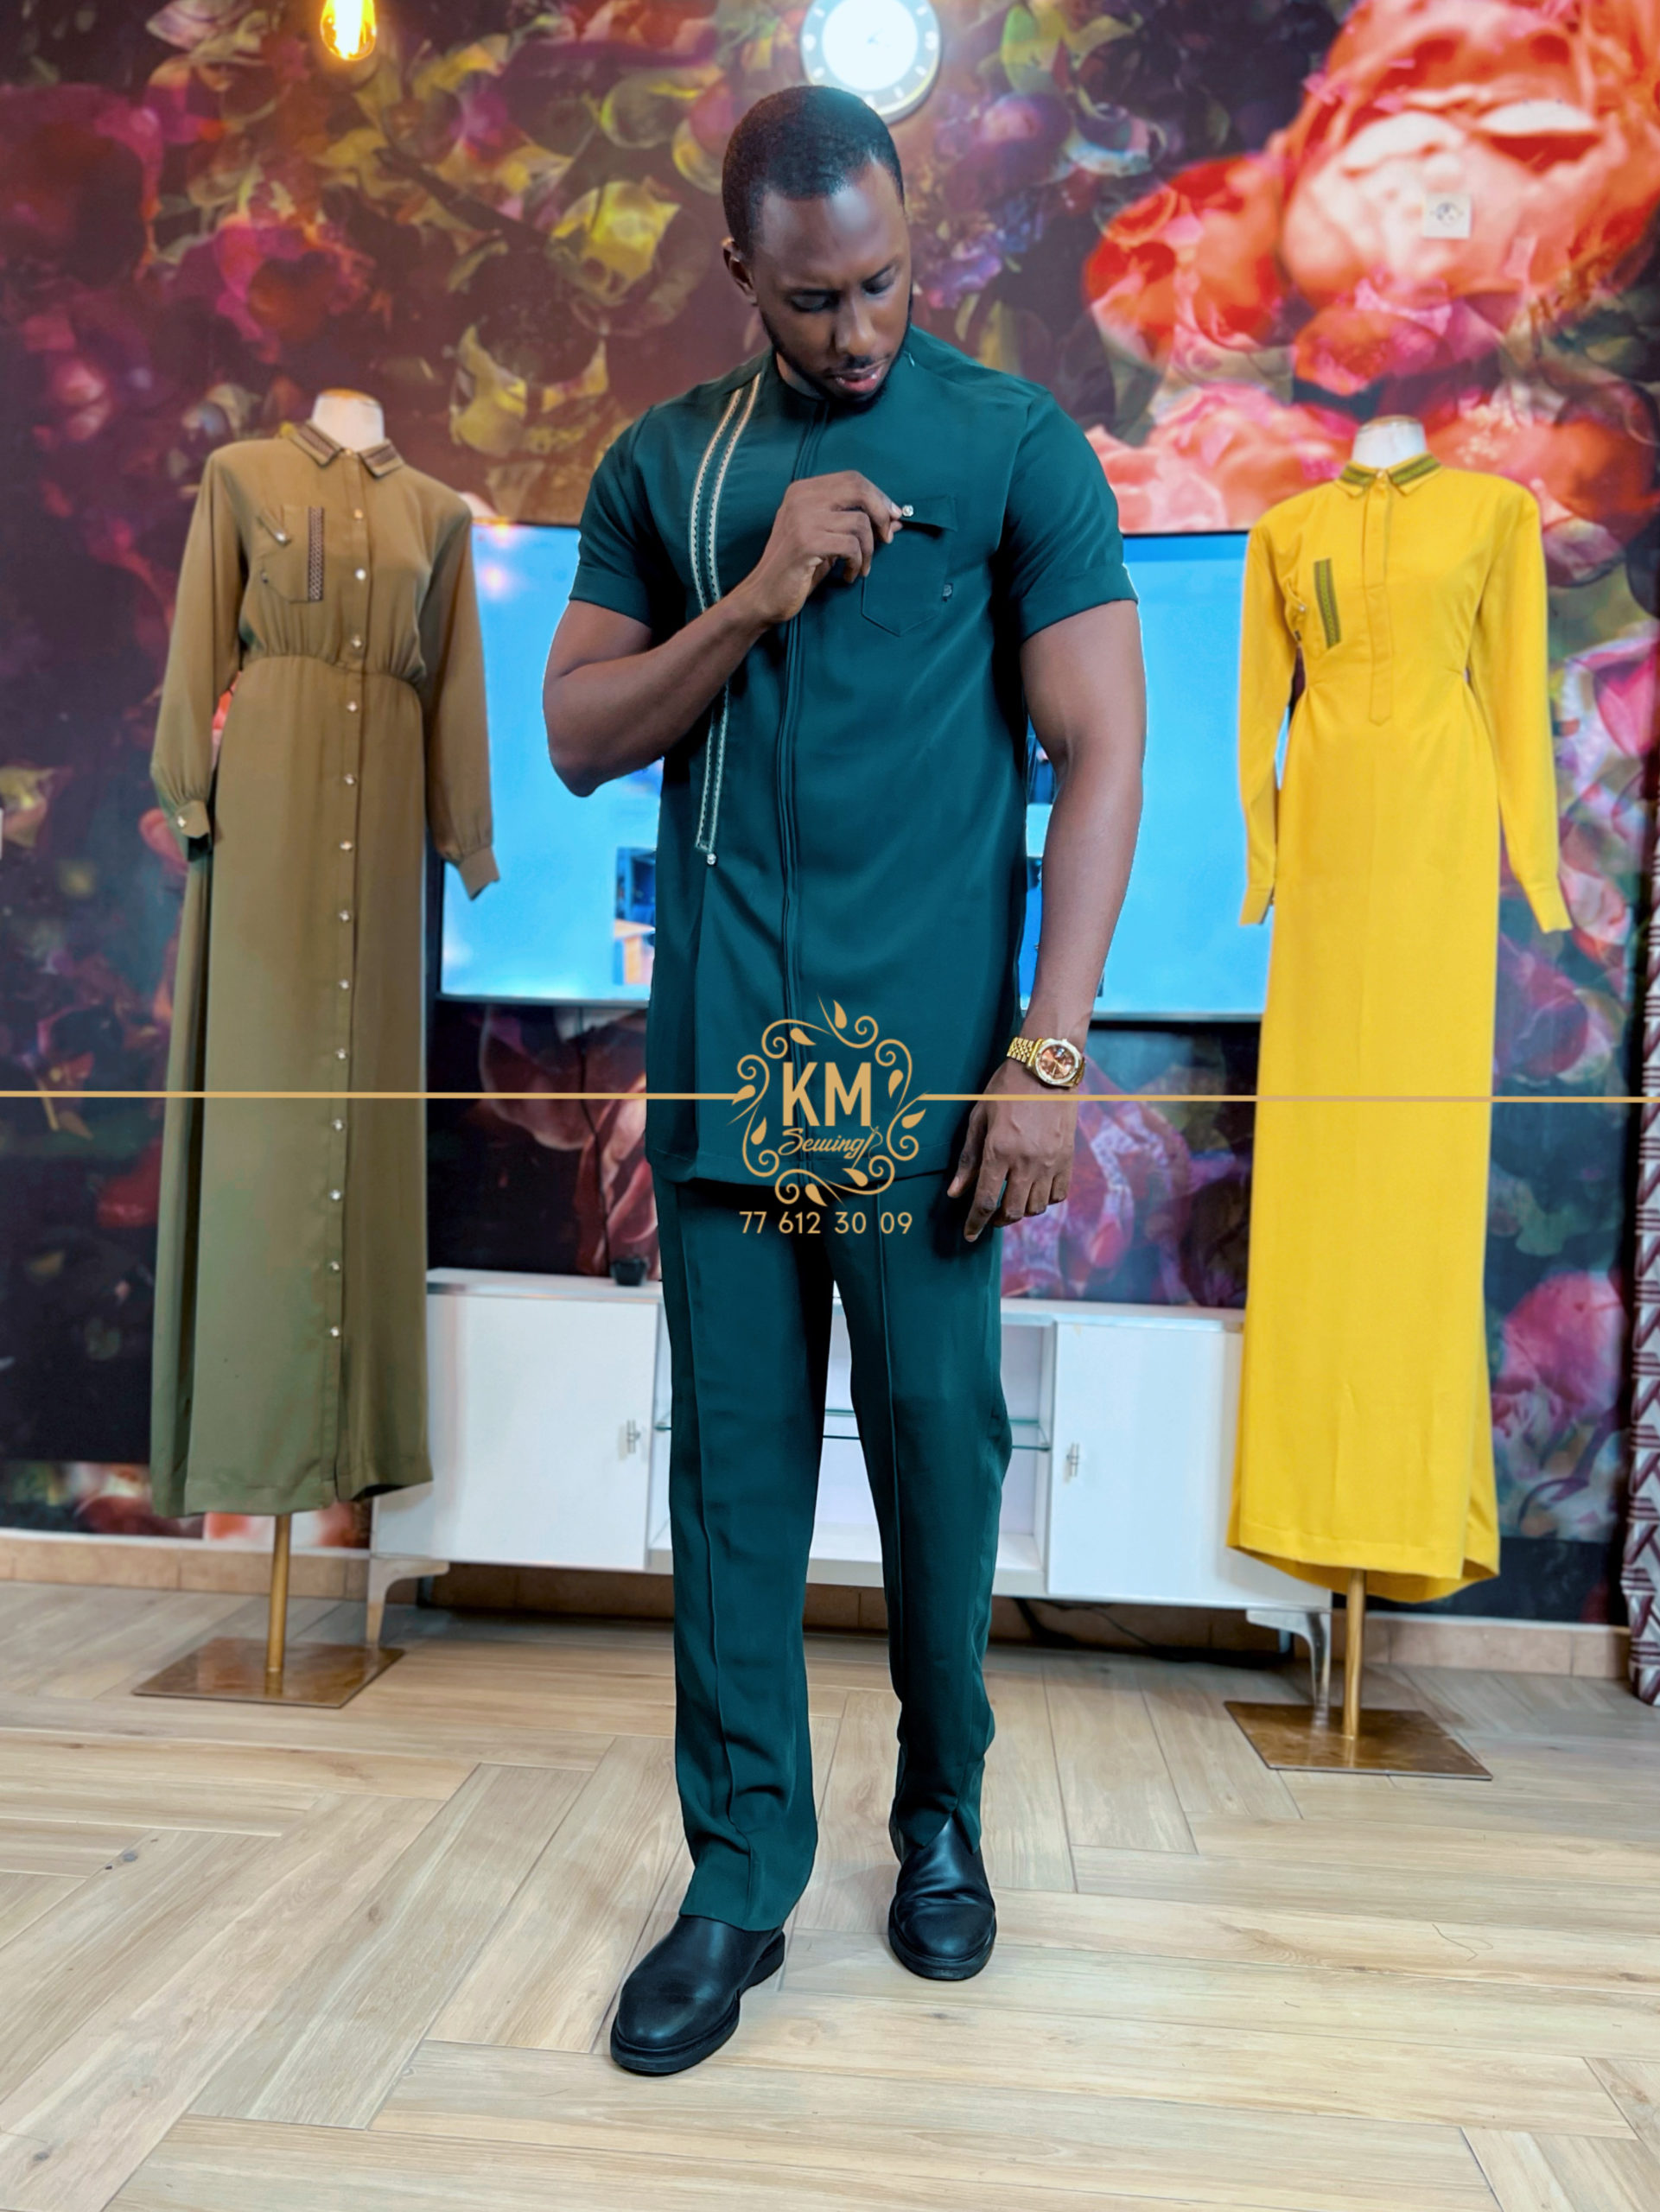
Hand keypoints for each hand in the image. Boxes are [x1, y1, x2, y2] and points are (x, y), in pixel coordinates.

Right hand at [732, 472, 902, 626]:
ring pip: (860, 522)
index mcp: (803, 490)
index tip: (892, 517)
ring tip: (860, 567)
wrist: (763, 595)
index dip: (878, 496)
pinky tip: (848, 574)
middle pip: (859, 489)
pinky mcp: (806, 543)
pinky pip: (851, 546)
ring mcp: (803, 519)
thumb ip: (856, 525)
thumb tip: (896, 519)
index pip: (852, 479)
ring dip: (869, 550)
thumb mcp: (828, 540)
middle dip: (881, 513)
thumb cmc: (797, 568)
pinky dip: (857, 563)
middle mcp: (801, 498)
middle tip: (887, 538)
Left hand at [947, 1057, 1079, 1242]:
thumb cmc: (1006, 1088)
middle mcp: (1027, 1162)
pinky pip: (1058, 1195)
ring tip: (1011, 1201)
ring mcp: (1051, 1162)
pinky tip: (1034, 1191)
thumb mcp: (979, 1118)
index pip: (985, 1201)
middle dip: (997, 1220)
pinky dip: (1044, 1200)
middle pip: (1012, 1211)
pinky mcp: (1068, 1158)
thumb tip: (955, 1192)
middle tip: (989, 1216)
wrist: (1047, 1067)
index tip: (969, 1235)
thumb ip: (968, 1159)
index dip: (975, 1223)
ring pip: (1036, 1207)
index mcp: (999, 1151)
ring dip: (1020, 1211)